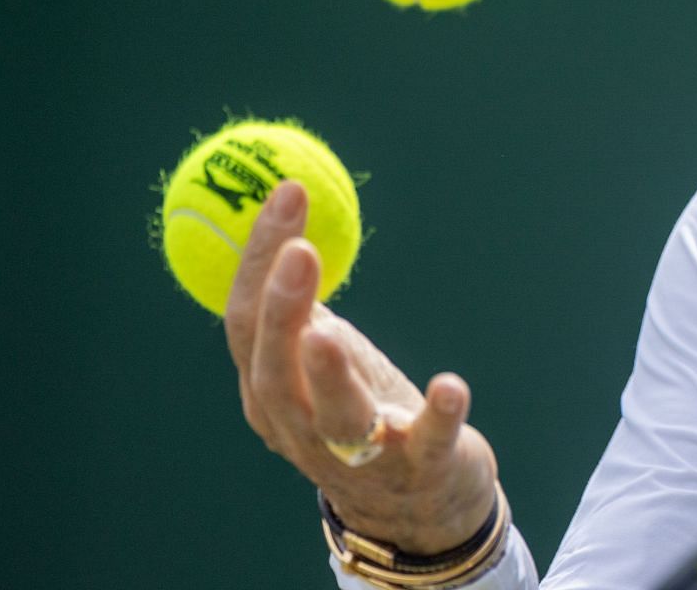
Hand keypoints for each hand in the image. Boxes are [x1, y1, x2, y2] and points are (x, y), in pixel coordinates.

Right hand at [225, 179, 499, 553]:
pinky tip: (450, 383)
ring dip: (329, 374)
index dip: (260, 258)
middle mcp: (303, 428)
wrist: (417, 504)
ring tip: (327, 329)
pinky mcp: (420, 467)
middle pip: (277, 371)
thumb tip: (286, 212)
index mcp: (271, 392)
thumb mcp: (322, 356)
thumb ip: (300, 303)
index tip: (288, 193)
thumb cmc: (364, 411)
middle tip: (301, 252)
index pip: (246, 323)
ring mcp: (359, 456)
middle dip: (283, 311)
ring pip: (333, 418)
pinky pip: (427, 442)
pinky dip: (438, 414)